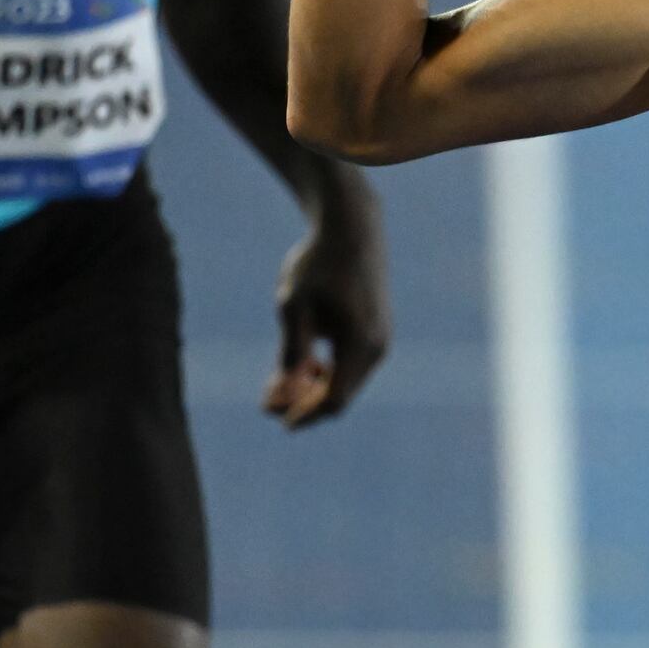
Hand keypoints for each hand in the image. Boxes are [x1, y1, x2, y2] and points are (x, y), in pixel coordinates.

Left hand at [262, 204, 390, 428]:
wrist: (351, 226)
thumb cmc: (318, 263)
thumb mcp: (293, 305)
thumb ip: (291, 350)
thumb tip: (284, 392)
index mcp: (360, 344)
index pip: (334, 400)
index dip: (304, 415)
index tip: (279, 421)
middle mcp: (378, 346)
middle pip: (341, 394)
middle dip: (304, 402)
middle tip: (268, 400)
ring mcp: (381, 338)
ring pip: (347, 380)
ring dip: (315, 387)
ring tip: (279, 380)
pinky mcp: (377, 329)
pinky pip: (353, 363)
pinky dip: (329, 370)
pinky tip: (306, 361)